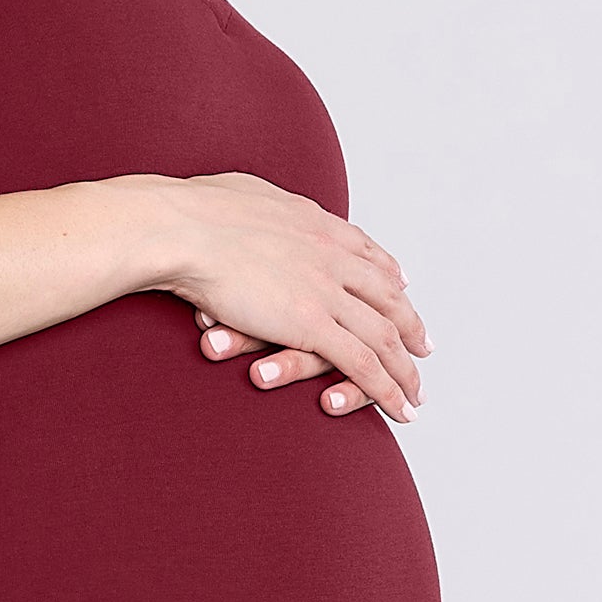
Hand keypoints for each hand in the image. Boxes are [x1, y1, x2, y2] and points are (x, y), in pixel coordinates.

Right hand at [119, 169, 431, 424]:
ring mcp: (325, 289)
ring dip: (404, 368)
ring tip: (415, 393)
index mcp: (313, 222)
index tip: (402, 287)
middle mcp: (331, 254)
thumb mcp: (238, 192)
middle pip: (386, 295)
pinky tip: (399, 408)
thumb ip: (258, 205)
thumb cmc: (189, 211)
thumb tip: (252, 203)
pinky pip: (362, 363)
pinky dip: (387, 389)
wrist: (177, 227)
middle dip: (409, 324)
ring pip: (383, 336)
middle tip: (423, 346)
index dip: (388, 273)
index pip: (365, 250)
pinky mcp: (311, 324)